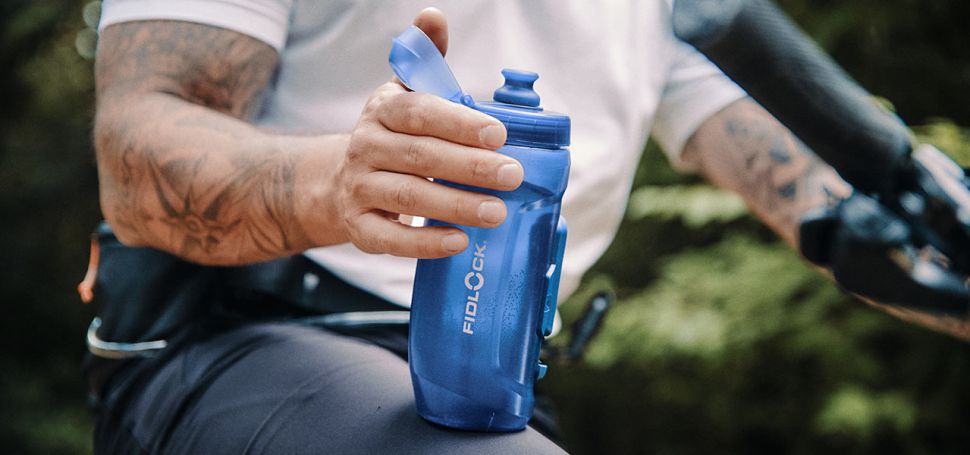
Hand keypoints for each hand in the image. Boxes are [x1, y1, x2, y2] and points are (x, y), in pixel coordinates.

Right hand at [332, 9, 523, 257]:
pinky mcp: (359, 227)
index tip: (499, 134)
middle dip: (470, 167)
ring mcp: (359, 189)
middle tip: (512, 175)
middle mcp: (366, 147)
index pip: (419, 112)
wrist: (341, 181)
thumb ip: (426, 58)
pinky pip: (390, 239)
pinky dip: (425, 243)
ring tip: (497, 212)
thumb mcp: (405, 93)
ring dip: (456, 206)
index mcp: (383, 110)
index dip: (459, 123)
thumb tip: (433, 16)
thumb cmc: (394, 135)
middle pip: (420, 157)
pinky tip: (459, 242)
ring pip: (408, 198)